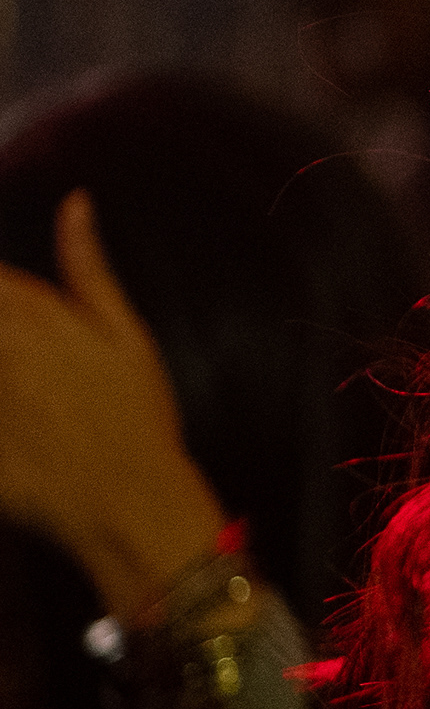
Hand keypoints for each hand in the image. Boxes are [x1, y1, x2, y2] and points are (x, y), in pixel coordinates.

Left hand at [0, 193, 227, 619]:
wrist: (134, 504)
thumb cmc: (138, 419)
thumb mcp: (127, 335)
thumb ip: (89, 267)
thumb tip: (75, 203)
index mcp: (31, 315)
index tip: (10, 310)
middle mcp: (0, 351)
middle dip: (2, 334)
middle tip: (25, 366)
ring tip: (24, 393)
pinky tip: (7, 425)